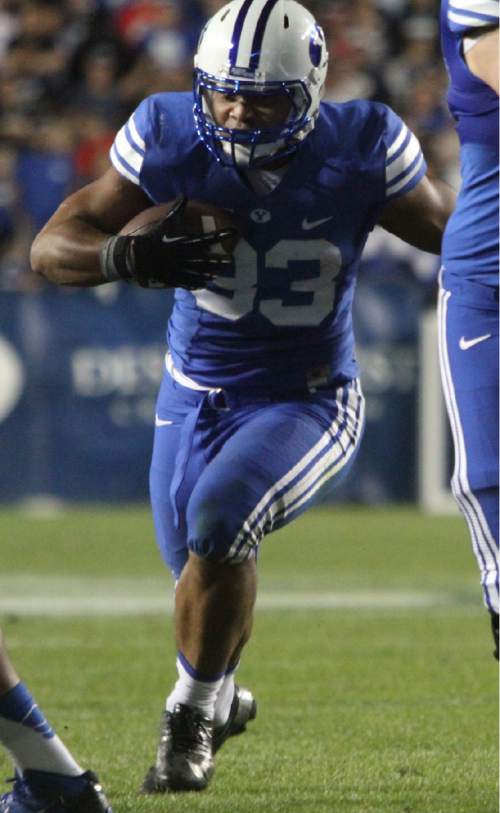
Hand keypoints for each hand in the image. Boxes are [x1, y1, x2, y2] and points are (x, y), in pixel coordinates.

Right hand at [101, 196, 234, 288]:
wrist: (133, 257)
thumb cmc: (148, 237)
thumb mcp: (161, 222)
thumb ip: (175, 211)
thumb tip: (184, 196)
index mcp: (181, 243)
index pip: (205, 240)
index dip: (218, 237)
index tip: (230, 234)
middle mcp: (182, 257)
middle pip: (204, 259)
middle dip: (217, 260)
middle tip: (230, 261)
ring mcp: (177, 269)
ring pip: (198, 272)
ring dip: (209, 273)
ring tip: (219, 273)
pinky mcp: (171, 279)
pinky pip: (186, 282)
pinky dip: (196, 283)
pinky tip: (204, 284)